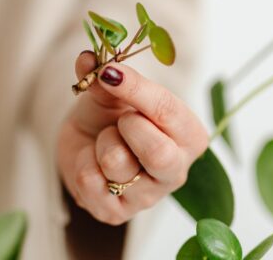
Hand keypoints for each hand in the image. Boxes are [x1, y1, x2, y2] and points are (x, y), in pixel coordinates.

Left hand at [57, 51, 207, 224]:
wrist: (85, 145)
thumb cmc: (110, 115)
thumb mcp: (110, 91)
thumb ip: (104, 77)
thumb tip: (88, 59)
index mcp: (189, 136)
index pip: (169, 112)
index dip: (137, 89)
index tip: (109, 72)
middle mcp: (176, 170)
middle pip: (159, 154)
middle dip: (128, 127)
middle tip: (119, 118)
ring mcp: (147, 196)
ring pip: (117, 164)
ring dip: (101, 143)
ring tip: (105, 141)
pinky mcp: (116, 213)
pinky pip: (91, 182)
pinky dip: (83, 163)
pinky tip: (93, 162)